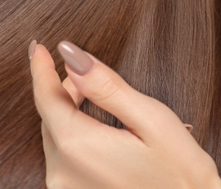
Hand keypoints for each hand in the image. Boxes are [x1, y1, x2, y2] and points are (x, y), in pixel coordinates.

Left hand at [29, 39, 220, 188]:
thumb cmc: (180, 172)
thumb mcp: (150, 118)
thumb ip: (106, 86)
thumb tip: (71, 55)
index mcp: (79, 147)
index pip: (46, 97)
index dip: (42, 67)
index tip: (39, 47)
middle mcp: (63, 173)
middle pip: (50, 117)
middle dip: (62, 89)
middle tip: (82, 70)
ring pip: (56, 138)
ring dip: (68, 113)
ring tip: (89, 95)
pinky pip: (63, 160)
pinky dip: (73, 138)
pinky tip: (95, 129)